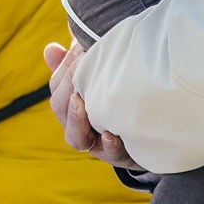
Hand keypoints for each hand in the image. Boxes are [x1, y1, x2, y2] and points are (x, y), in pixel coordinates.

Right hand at [44, 41, 134, 168]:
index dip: (64, 75)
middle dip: (66, 93)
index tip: (77, 55)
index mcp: (73, 103)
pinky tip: (111, 135)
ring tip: (81, 106)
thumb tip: (50, 49)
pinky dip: (108, 146)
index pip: (58, 88)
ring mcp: (97, 142)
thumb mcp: (98, 77)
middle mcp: (80, 124)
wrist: (153, 129)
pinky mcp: (119, 155)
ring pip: (76, 137)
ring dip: (76, 121)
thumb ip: (76, 63)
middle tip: (76, 79)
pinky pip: (110, 154)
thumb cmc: (118, 98)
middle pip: (61, 111)